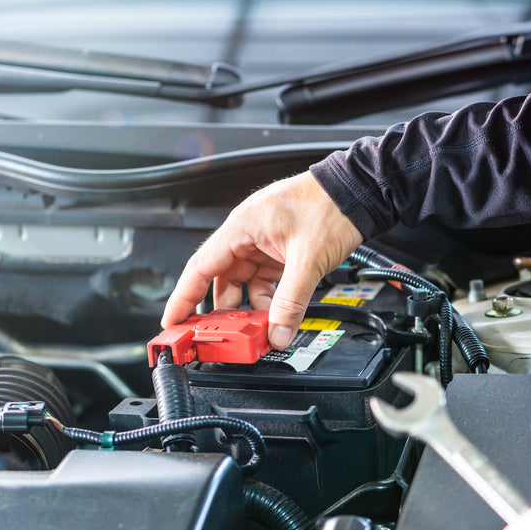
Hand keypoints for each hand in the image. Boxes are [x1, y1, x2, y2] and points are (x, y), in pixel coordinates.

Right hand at [161, 172, 363, 348]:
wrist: (358, 192)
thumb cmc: (329, 206)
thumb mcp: (307, 260)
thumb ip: (291, 302)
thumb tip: (278, 333)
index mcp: (241, 228)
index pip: (200, 267)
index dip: (182, 297)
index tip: (172, 322)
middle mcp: (247, 235)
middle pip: (223, 281)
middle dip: (223, 311)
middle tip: (222, 338)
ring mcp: (265, 243)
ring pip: (246, 284)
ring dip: (251, 308)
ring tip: (257, 331)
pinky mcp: (282, 251)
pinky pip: (266, 281)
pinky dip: (269, 300)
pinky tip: (277, 316)